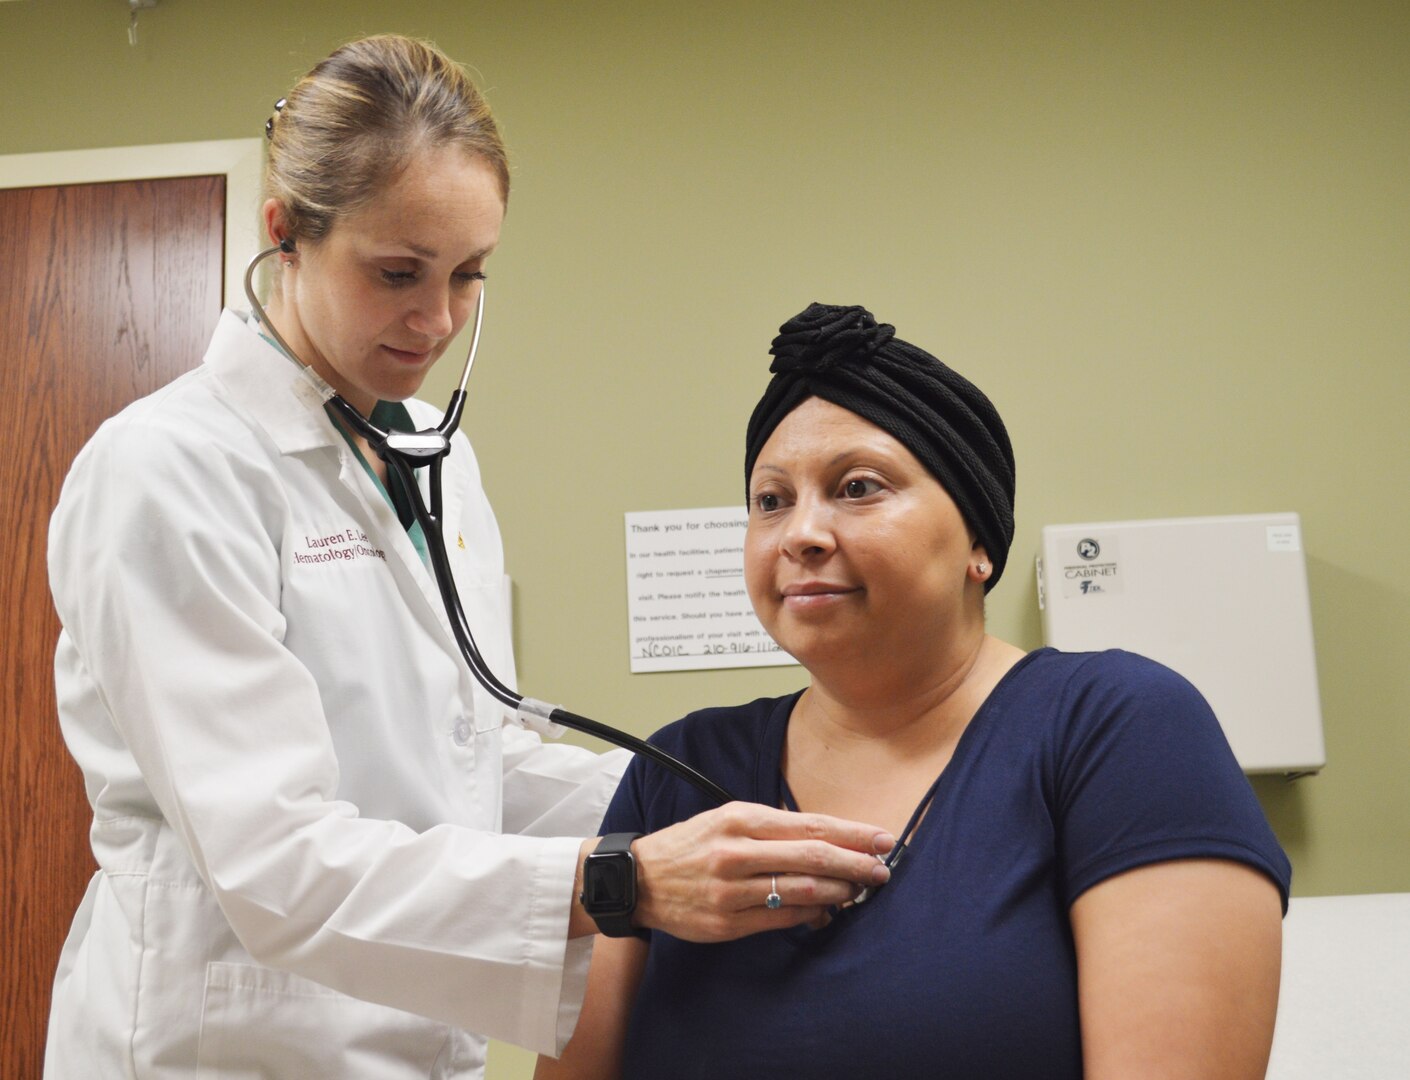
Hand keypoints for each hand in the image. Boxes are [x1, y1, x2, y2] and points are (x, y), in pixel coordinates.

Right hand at [630, 802, 893, 941]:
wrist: (639, 879)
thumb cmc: (691, 845)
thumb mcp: (727, 819)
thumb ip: (772, 826)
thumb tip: (825, 836)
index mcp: (740, 819)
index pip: (810, 825)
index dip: (852, 833)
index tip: (883, 839)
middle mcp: (737, 852)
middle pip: (813, 857)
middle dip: (856, 863)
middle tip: (882, 869)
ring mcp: (732, 890)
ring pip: (802, 890)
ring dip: (839, 891)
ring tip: (858, 889)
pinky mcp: (728, 922)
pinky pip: (782, 918)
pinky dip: (811, 914)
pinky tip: (827, 911)